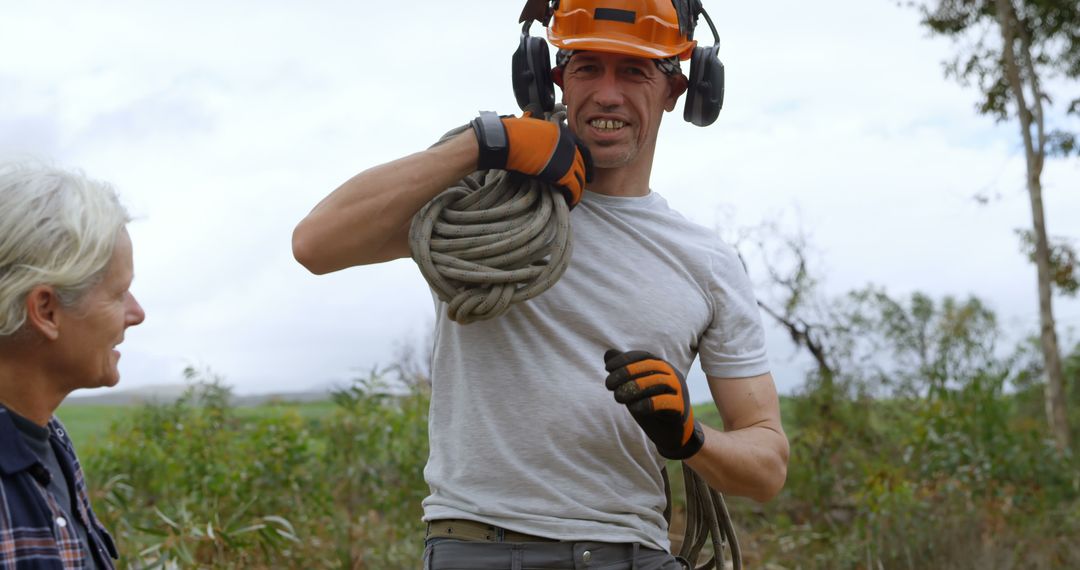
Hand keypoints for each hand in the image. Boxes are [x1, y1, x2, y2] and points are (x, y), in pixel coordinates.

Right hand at [470, 111, 592, 207]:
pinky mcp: (564, 173)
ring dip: (577, 190)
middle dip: (581, 178)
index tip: (586, 172)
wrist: (509, 141)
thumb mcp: (531, 127)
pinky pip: (574, 188)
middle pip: (581, 165)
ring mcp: (568, 159)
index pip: (582, 149)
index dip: (586, 162)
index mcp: (563, 133)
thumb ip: (540, 133)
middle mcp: (570, 145)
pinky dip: (573, 197)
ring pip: (580, 178)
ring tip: (572, 199)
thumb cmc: (512, 135)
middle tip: (578, 189)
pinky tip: (570, 203)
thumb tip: (533, 128)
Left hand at [603, 349, 704, 459]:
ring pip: (658, 381)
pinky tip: (633, 408)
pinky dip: (648, 403)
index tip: (607, 368)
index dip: (624, 359)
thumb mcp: (634, 388)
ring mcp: (679, 389)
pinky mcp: (681, 407)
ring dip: (635, 388)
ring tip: (617, 397)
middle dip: (626, 373)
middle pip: (650, 366)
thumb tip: (608, 353)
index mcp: (661, 365)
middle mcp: (672, 374)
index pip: (643, 356)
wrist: (671, 431)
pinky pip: (665, 401)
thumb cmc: (650, 404)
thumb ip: (623, 371)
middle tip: (608, 385)